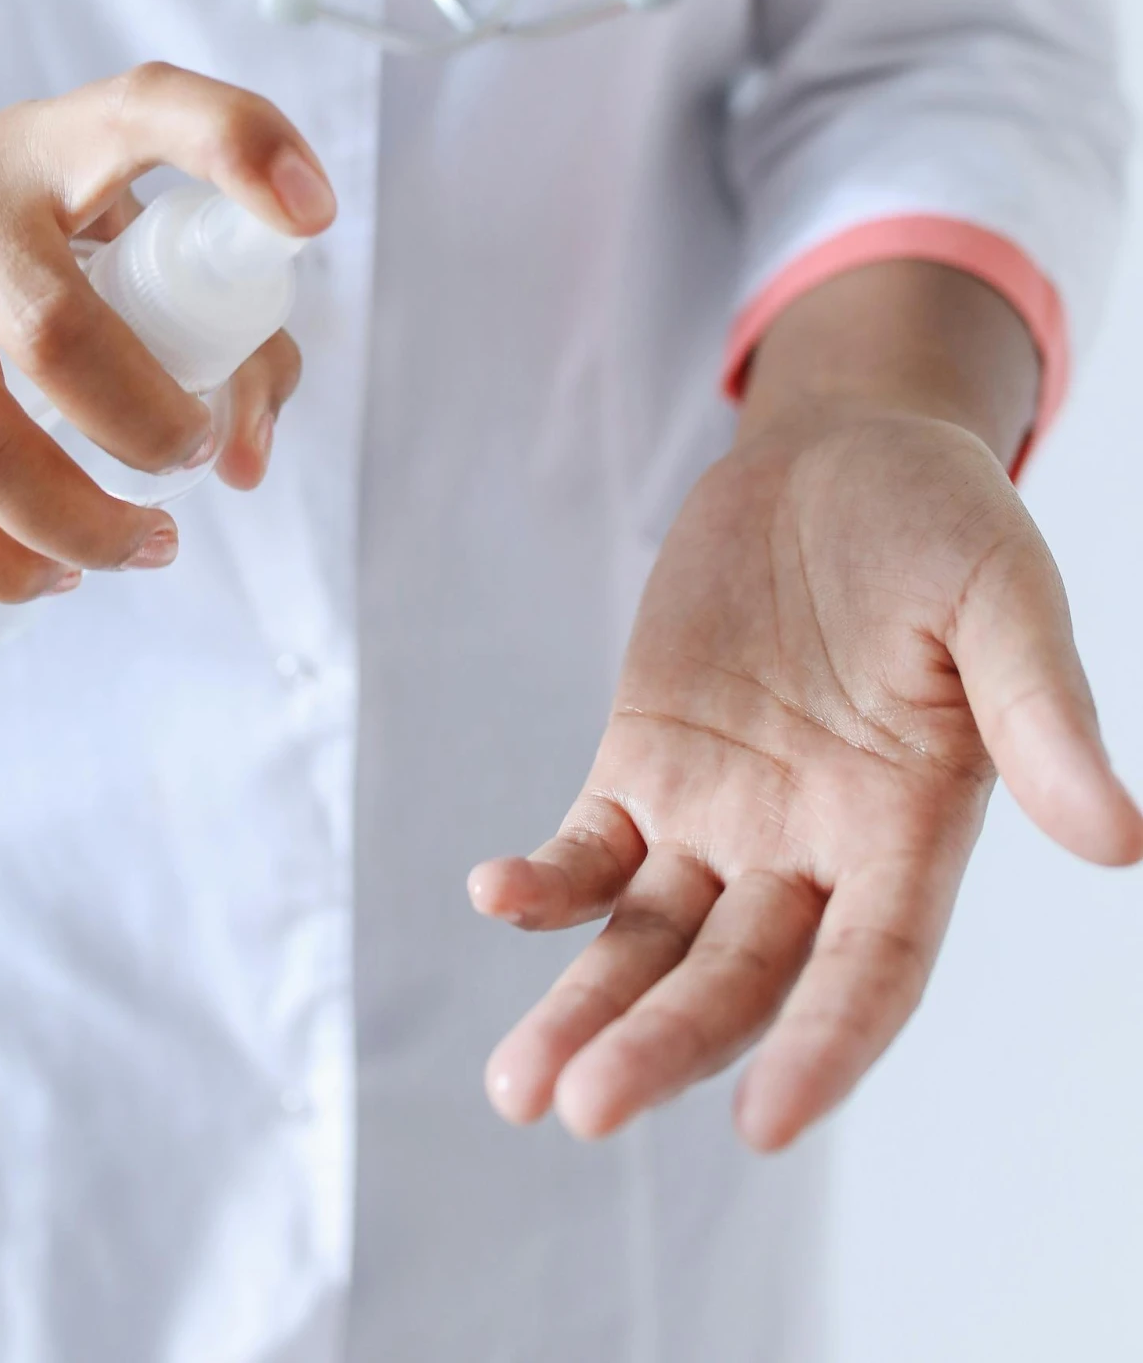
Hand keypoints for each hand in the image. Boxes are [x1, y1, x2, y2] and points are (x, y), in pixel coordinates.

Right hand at [0, 64, 333, 601]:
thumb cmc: (30, 228)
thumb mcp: (121, 222)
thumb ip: (229, 325)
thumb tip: (245, 462)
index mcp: (53, 143)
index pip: (149, 111)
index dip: (239, 150)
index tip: (311, 216)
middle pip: (57, 332)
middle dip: (148, 426)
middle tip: (194, 457)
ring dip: (80, 524)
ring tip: (147, 546)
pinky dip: (1, 561)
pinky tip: (55, 574)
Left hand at [470, 402, 1142, 1151]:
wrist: (847, 455)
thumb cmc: (945, 526)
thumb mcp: (1004, 598)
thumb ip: (1041, 713)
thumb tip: (1120, 841)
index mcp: (912, 833)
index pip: (871, 971)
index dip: (827, 1047)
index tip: (766, 1123)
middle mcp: (813, 852)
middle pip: (736, 978)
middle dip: (664, 1045)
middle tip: (584, 1109)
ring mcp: (722, 816)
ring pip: (647, 941)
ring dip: (584, 1008)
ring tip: (516, 1088)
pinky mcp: (648, 763)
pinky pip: (590, 848)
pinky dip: (546, 883)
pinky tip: (496, 894)